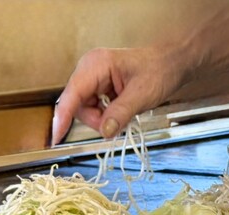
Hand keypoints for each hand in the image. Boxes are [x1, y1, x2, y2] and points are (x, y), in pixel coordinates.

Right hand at [51, 46, 185, 144]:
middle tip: (116, 124)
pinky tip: (120, 111)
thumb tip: (104, 131)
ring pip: (85, 110)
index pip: (71, 95)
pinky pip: (94, 108)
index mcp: (95, 65)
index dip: (62, 118)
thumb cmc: (159, 71)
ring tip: (123, 114)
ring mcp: (93, 78)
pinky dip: (105, 116)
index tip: (57, 137)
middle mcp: (89, 70)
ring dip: (101, 119)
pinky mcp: (99, 86)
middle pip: (76, 105)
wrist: (172, 64)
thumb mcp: (141, 95)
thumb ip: (121, 113)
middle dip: (95, 120)